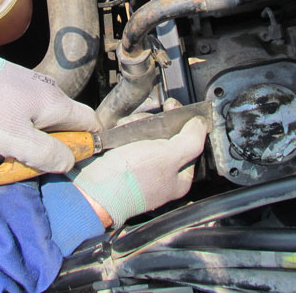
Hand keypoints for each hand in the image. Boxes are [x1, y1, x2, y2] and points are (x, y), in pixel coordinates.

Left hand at [0, 37, 100, 172]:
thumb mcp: (15, 140)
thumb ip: (46, 155)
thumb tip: (68, 162)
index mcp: (55, 103)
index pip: (90, 124)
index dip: (85, 146)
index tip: (64, 162)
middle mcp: (46, 92)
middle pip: (57, 129)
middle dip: (37, 150)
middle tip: (14, 161)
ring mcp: (26, 88)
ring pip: (30, 125)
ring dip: (11, 142)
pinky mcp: (7, 88)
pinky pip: (10, 116)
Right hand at [68, 115, 207, 227]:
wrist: (94, 186)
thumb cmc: (133, 178)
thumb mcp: (170, 155)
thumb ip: (191, 138)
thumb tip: (201, 124)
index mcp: (179, 177)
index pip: (190, 143)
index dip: (184, 123)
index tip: (174, 108)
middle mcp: (161, 173)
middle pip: (166, 135)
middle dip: (155, 123)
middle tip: (148, 123)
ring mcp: (141, 166)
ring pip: (147, 133)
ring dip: (138, 125)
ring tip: (130, 129)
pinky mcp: (123, 159)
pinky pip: (129, 137)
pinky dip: (125, 131)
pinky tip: (121, 132)